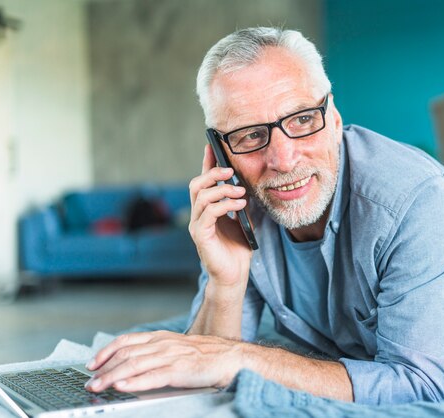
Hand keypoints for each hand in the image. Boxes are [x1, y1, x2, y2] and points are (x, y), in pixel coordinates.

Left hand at [84, 331, 242, 392]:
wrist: (233, 358)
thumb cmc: (208, 356)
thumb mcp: (178, 350)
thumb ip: (158, 355)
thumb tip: (135, 367)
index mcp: (162, 338)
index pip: (127, 341)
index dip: (106, 351)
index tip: (92, 363)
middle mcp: (164, 344)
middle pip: (126, 353)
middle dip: (104, 368)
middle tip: (89, 381)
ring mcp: (172, 356)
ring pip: (134, 365)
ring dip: (112, 377)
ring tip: (98, 387)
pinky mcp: (180, 370)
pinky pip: (153, 376)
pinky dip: (135, 382)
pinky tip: (123, 388)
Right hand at [188, 144, 252, 290]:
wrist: (235, 275)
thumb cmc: (238, 249)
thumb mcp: (243, 220)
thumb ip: (240, 203)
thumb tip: (247, 184)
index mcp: (207, 209)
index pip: (204, 181)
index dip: (207, 162)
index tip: (212, 145)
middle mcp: (198, 215)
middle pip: (196, 184)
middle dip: (212, 172)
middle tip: (231, 170)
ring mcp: (197, 225)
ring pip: (201, 196)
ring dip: (222, 189)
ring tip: (241, 191)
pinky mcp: (200, 236)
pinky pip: (208, 213)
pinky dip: (225, 205)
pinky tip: (239, 205)